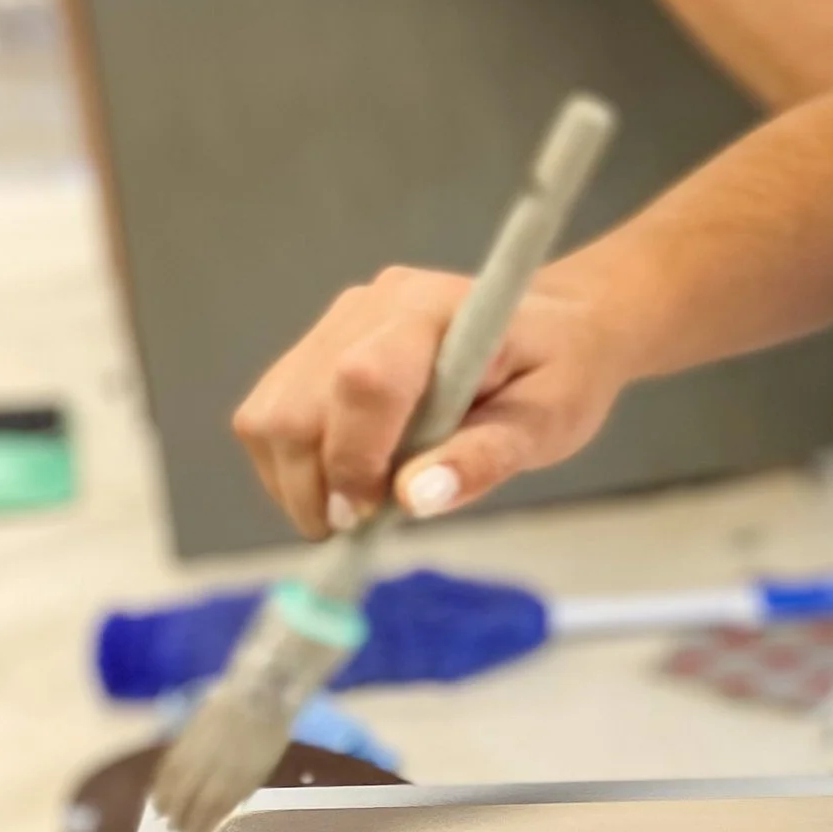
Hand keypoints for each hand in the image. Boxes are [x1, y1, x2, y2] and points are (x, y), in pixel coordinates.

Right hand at [231, 261, 634, 536]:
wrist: (559, 324)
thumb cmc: (563, 371)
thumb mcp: (549, 423)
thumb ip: (484, 458)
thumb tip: (414, 499)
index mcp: (436, 313)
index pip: (363, 381)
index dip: (355, 459)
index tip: (374, 513)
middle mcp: (373, 304)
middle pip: (296, 406)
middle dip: (315, 486)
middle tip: (359, 527)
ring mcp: (340, 319)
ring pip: (269, 413)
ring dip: (295, 480)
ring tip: (352, 508)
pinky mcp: (322, 341)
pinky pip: (272, 410)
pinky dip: (292, 462)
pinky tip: (342, 480)